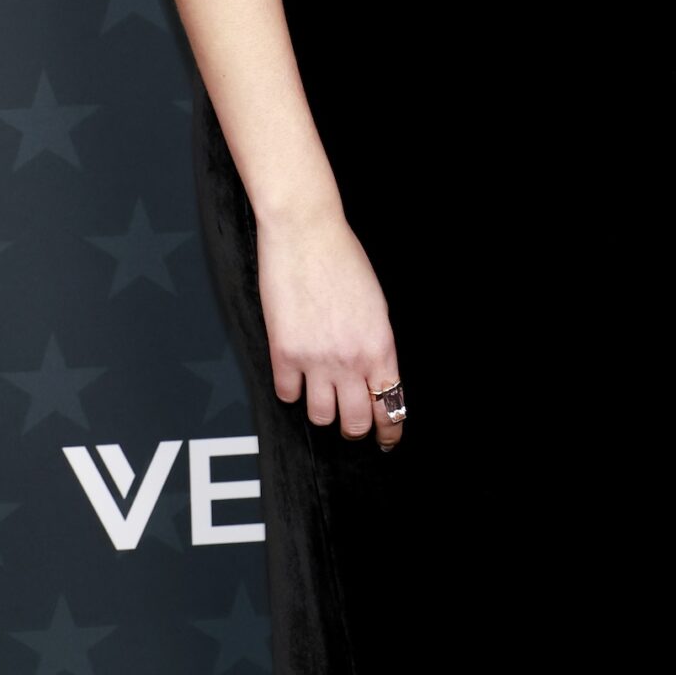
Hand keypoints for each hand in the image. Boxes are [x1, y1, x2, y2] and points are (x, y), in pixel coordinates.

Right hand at [256, 209, 403, 450]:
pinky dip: (292, 390)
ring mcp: (316, 359)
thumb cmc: (343, 259)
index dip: (390, 430)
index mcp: (380, 345)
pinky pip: (287, 395)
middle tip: (351, 423)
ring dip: (322, 409)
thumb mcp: (376, 304)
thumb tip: (374, 373)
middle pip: (355, 422)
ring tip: (322, 394)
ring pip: (321, 416)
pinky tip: (296, 375)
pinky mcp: (284, 354)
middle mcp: (351, 359)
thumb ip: (376, 343)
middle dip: (356, 428)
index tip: (388, 440)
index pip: (391, 404)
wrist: (306, 233)